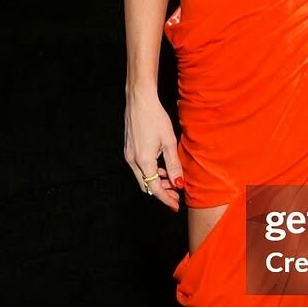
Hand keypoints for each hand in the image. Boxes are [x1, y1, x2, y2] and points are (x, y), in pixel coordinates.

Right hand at [124, 86, 182, 211]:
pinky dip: (150, 172)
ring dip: (156, 182)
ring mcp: (128, 155)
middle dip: (162, 193)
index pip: (155, 188)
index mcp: (143, 161)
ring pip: (142, 177)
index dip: (166, 199)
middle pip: (147, 186)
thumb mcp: (169, 142)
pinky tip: (161, 169)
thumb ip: (173, 164)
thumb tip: (178, 183)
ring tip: (171, 182)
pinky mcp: (128, 149)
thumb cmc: (155, 118)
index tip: (176, 205)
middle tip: (176, 196)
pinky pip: (139, 168)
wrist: (140, 100)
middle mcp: (132, 161)